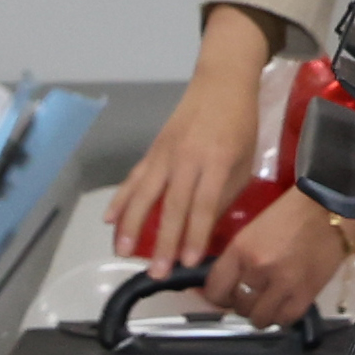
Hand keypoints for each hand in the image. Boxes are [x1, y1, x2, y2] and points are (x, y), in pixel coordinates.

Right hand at [108, 8, 277, 266]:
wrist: (221, 82)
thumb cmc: (240, 125)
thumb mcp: (244, 161)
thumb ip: (225, 195)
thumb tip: (204, 229)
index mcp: (217, 162)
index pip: (203, 205)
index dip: (194, 235)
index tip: (187, 262)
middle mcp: (187, 158)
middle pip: (172, 205)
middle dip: (163, 241)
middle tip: (157, 272)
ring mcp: (165, 153)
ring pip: (145, 192)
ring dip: (131, 224)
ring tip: (122, 251)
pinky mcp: (153, 149)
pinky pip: (134, 178)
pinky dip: (121, 199)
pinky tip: (109, 220)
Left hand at [200, 188, 353, 328]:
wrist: (328, 209)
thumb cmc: (289, 215)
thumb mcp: (252, 232)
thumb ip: (237, 259)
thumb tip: (226, 284)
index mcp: (240, 250)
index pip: (215, 290)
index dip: (216, 297)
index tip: (223, 295)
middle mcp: (258, 270)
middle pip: (238, 306)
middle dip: (241, 303)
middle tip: (250, 295)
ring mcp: (282, 285)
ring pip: (259, 319)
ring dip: (261, 313)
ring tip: (268, 302)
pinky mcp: (305, 296)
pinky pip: (284, 320)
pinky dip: (281, 316)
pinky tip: (284, 305)